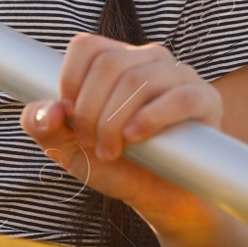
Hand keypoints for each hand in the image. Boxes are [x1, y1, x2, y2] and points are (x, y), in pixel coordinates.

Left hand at [19, 33, 222, 214]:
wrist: (160, 200)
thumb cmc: (116, 166)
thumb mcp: (67, 148)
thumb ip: (42, 125)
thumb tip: (50, 109)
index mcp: (115, 60)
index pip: (86, 46)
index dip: (70, 82)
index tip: (70, 118)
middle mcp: (148, 59)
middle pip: (109, 65)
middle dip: (90, 111)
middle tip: (92, 144)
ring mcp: (179, 75)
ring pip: (137, 81)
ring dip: (115, 122)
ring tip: (112, 150)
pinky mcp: (205, 99)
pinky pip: (179, 96)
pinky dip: (151, 118)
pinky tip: (136, 137)